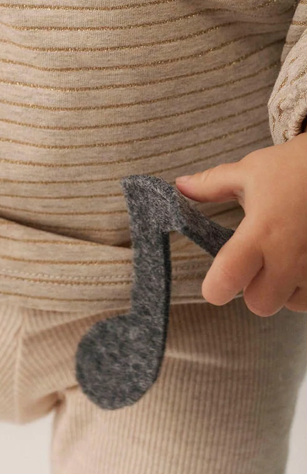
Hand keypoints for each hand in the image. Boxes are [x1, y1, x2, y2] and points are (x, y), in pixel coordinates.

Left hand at [176, 133, 306, 315]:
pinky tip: (301, 266)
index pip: (228, 278)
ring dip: (282, 291)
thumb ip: (210, 185)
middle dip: (251, 290)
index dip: (215, 288)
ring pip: (289, 304)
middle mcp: (289, 255)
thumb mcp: (248, 172)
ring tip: (282, 262)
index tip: (213, 283)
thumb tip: (179, 186)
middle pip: (260, 304)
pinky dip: (304, 289)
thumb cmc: (291, 169)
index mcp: (260, 231)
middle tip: (253, 266)